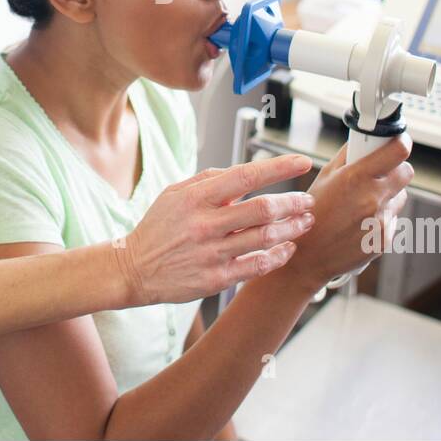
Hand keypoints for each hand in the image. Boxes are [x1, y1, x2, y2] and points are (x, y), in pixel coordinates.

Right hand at [120, 154, 315, 304]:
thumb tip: (245, 171)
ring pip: (265, 238)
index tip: (302, 162)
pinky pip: (257, 266)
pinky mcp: (216, 279)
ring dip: (292, 228)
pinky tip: (288, 248)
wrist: (134, 269)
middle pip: (262, 209)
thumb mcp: (175, 192)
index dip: (279, 167)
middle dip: (293, 202)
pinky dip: (279, 255)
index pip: (246, 176)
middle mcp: (205, 225)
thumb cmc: (158, 228)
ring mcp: (212, 254)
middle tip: (307, 200)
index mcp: (196, 198)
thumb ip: (209, 179)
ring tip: (305, 221)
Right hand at [279, 135, 413, 293]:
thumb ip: (348, 156)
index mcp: (356, 178)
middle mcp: (372, 198)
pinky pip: (392, 218)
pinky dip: (382, 216)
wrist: (310, 255)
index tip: (398, 141)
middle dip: (396, 169)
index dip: (401, 143)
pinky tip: (361, 221)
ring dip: (388, 195)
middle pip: (406, 172)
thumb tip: (363, 140)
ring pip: (400, 197)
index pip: (397, 152)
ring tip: (364, 202)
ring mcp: (381, 220)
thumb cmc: (313, 214)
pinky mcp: (386, 238)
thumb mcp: (325, 177)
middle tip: (381, 172)